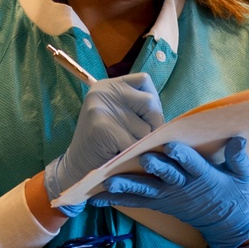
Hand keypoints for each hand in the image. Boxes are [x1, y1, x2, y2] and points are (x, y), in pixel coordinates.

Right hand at [44, 73, 163, 216]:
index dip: (153, 101)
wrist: (77, 167)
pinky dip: (134, 155)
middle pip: (150, 102)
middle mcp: (103, 91)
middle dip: (154, 125)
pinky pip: (135, 143)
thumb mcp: (120, 117)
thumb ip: (138, 108)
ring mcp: (100, 108)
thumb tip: (171, 116)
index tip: (148, 119)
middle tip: (142, 140)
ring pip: (145, 127)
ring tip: (125, 149)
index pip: (144, 80)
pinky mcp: (102, 127)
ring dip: (142, 144)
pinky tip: (121, 157)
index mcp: (109, 85)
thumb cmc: (106, 145)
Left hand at [91, 136, 248, 247]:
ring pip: (145, 190)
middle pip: (166, 176)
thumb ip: (239, 159)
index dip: (182, 156)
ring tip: (107, 183)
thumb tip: (238, 139)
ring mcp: (169, 196)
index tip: (171, 146)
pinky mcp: (160, 203)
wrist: (227, 224)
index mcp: (204, 177)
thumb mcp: (244, 177)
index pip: (193, 165)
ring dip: (126, 186)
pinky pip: (137, 202)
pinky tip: (97, 198)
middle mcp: (183, 187)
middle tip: (139, 159)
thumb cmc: (236, 195)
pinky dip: (117, 200)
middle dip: (153, 168)